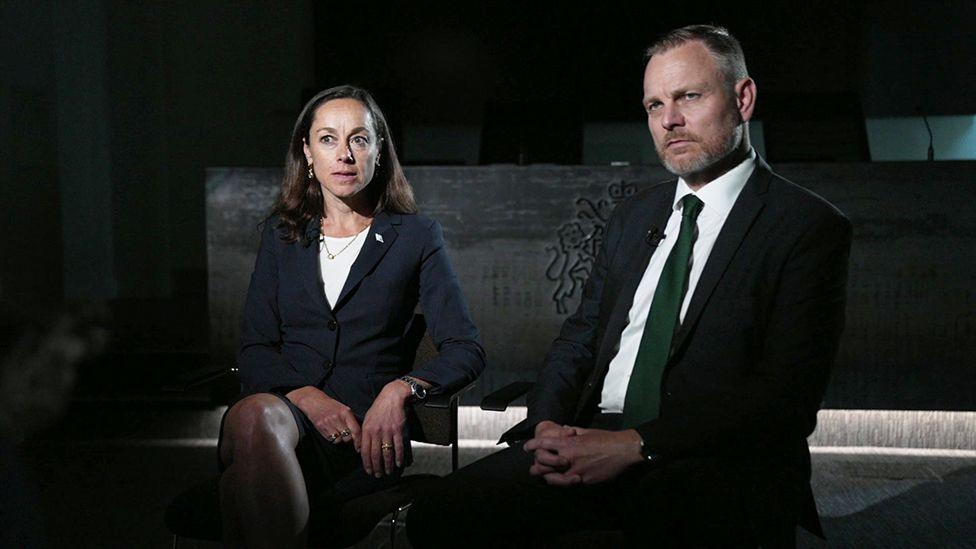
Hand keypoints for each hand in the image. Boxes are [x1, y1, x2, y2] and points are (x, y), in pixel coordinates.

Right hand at [285, 386, 360, 446]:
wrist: (314, 401)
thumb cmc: (330, 405)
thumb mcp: (344, 409)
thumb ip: (351, 420)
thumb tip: (359, 434)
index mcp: (345, 412)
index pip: (355, 430)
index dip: (358, 440)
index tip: (359, 447)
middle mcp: (337, 418)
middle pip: (347, 437)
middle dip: (348, 438)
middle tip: (345, 434)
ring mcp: (328, 423)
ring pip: (338, 440)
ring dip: (339, 438)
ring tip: (336, 430)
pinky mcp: (321, 428)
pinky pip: (330, 439)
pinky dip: (332, 437)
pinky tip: (330, 430)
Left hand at [360, 379, 411, 476]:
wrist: (391, 397)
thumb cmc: (378, 409)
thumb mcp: (367, 419)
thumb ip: (363, 434)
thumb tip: (360, 449)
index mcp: (367, 430)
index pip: (365, 451)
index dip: (367, 463)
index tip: (369, 471)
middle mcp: (376, 432)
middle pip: (375, 454)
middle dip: (376, 467)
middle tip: (378, 475)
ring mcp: (387, 431)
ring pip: (387, 452)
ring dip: (388, 464)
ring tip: (388, 472)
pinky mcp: (397, 430)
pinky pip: (398, 446)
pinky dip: (399, 456)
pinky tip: (399, 463)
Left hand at [524, 428, 643, 485]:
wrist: (623, 451)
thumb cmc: (606, 438)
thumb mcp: (586, 431)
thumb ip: (573, 431)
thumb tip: (564, 429)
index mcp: (569, 443)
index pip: (544, 444)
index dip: (532, 445)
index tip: (526, 447)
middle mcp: (569, 457)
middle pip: (545, 464)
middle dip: (536, 466)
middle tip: (532, 468)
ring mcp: (576, 471)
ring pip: (554, 478)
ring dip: (547, 477)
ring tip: (544, 477)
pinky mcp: (585, 480)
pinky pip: (570, 483)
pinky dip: (564, 482)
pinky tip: (562, 481)